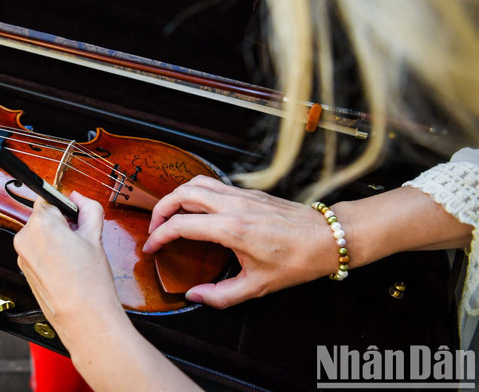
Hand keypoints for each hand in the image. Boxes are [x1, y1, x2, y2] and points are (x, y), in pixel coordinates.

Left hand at [14, 192, 124, 344]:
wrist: (83, 318)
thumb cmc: (89, 281)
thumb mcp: (95, 235)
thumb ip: (88, 208)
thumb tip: (78, 197)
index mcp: (41, 223)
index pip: (49, 198)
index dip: (66, 207)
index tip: (77, 217)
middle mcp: (25, 238)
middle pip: (43, 218)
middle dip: (61, 224)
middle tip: (81, 240)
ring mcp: (22, 256)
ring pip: (40, 236)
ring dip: (55, 240)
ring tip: (75, 258)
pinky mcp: (24, 271)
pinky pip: (37, 253)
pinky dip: (49, 255)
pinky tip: (66, 269)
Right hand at [143, 176, 335, 308]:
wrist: (327, 238)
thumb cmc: (297, 261)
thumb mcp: (258, 286)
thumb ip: (221, 295)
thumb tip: (194, 296)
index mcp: (231, 229)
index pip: (181, 224)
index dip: (159, 236)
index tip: (151, 248)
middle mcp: (232, 205)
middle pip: (182, 194)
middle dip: (161, 209)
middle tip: (154, 228)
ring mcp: (241, 195)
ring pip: (196, 182)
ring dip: (177, 196)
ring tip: (170, 214)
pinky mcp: (249, 192)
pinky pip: (213, 184)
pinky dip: (195, 192)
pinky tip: (196, 209)